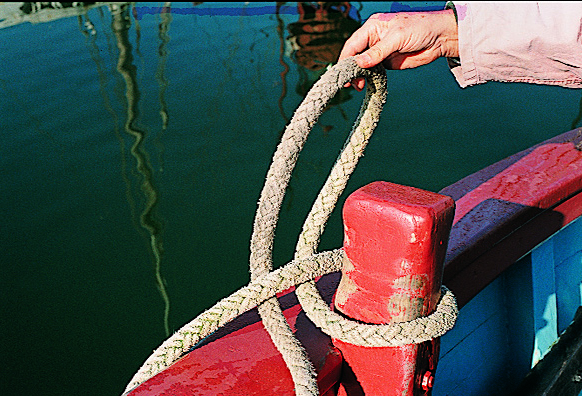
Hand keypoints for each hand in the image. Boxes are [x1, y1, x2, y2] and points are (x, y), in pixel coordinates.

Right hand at [338, 10, 458, 89]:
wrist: (440, 38)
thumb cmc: (420, 28)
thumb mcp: (397, 37)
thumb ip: (378, 51)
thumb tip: (359, 63)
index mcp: (372, 27)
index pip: (353, 44)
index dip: (346, 59)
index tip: (343, 73)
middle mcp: (373, 39)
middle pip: (355, 56)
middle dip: (351, 70)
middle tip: (352, 84)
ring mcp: (379, 52)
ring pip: (362, 66)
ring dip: (359, 76)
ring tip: (359, 86)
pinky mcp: (387, 63)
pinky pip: (373, 72)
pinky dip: (368, 79)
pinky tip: (366, 85)